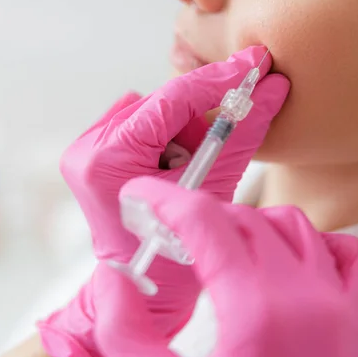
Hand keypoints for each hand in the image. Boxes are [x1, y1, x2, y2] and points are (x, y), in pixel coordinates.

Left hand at [37, 46, 289, 356]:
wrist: (144, 292)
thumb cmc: (176, 258)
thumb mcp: (213, 191)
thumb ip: (242, 134)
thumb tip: (273, 88)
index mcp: (108, 161)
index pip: (171, 102)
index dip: (218, 82)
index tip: (253, 64)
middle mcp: (87, 149)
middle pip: (161, 104)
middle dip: (200, 117)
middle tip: (231, 127)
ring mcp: (84, 151)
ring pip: (153, 112)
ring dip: (183, 132)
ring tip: (190, 171)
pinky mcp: (92, 154)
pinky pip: (141, 125)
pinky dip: (167, 138)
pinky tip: (174, 169)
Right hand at [94, 177, 357, 356]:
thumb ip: (126, 332)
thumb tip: (113, 278)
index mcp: (255, 310)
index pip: (203, 221)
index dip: (163, 198)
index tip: (140, 195)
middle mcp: (306, 296)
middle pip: (244, 218)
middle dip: (198, 218)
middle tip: (169, 235)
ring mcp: (340, 305)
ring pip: (293, 225)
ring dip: (250, 225)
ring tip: (219, 249)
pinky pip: (342, 251)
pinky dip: (309, 242)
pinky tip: (282, 261)